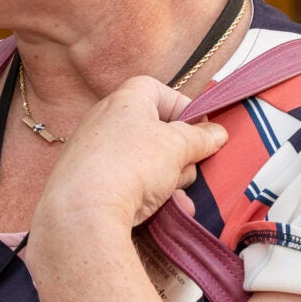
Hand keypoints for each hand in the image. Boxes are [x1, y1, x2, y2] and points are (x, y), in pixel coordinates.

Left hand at [33, 75, 228, 241]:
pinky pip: (130, 185)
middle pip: (156, 130)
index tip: (200, 129)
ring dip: (170, 179)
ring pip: (146, 161)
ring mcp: (97, 155)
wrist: (83, 211)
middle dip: (179, 152)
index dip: (182, 105)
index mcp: (124, 101)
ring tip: (173, 194)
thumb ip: (200, 138)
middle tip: (188, 166)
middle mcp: (106, 123)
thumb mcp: (177, 146)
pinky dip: (150, 196)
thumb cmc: (130, 165)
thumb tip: (217, 134)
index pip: (156, 90)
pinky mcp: (92, 185)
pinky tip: (169, 211)